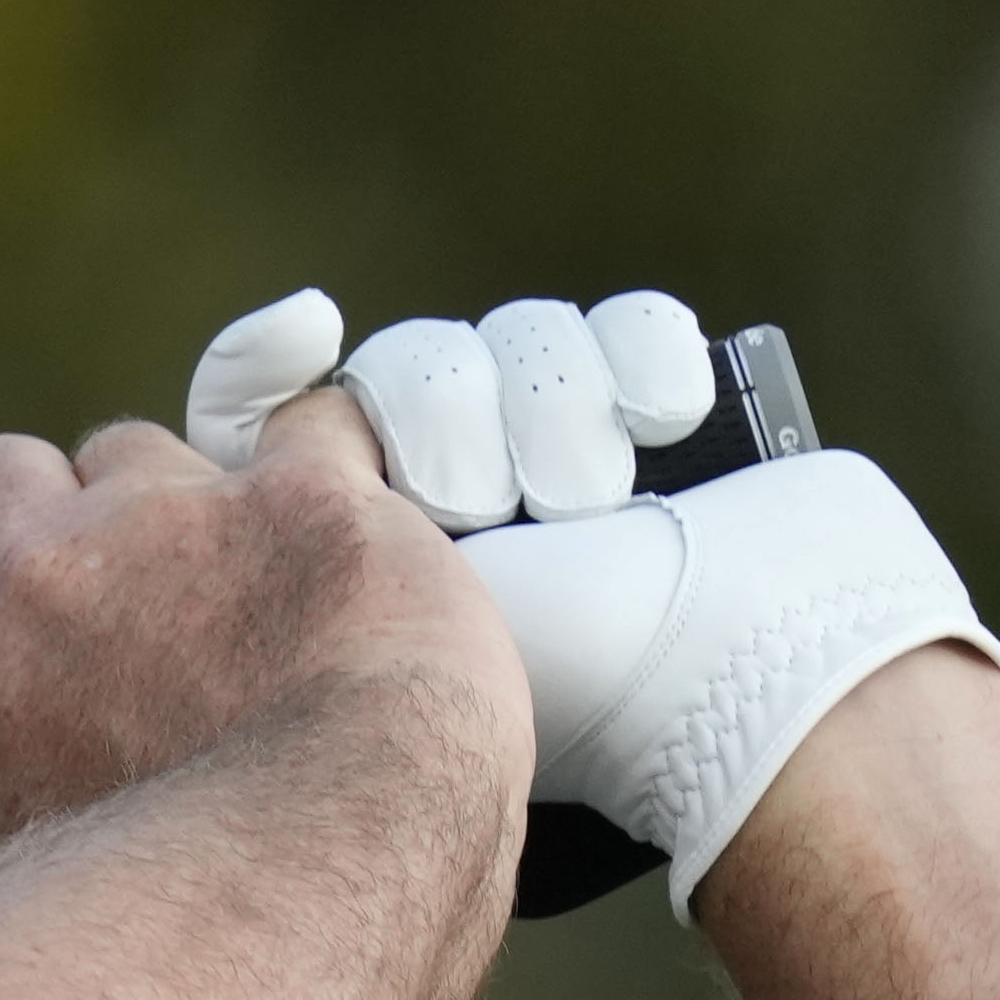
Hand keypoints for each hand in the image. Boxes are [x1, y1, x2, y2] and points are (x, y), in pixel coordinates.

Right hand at [0, 391, 523, 848]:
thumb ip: (27, 771)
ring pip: (142, 449)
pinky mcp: (294, 490)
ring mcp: (167, 518)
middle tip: (139, 590)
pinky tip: (363, 540)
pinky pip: (307, 427)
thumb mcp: (55, 860)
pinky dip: (330, 471)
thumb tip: (27, 763)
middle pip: (5, 475)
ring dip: (189, 495)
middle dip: (63, 512)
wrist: (344, 857)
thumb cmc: (213, 907)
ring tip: (271, 589)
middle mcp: (41, 577)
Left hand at [184, 284, 999, 898]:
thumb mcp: (387, 618)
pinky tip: (659, 417)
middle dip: (453, 414)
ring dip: (554, 400)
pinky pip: (619, 323)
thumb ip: (300, 529)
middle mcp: (453, 501)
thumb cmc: (570, 676)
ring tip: (591, 492)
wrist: (752, 672)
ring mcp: (562, 455)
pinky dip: (637, 357)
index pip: (273, 424)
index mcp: (368, 558)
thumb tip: (247, 424)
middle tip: (491, 499)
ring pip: (516, 339)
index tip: (304, 333)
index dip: (265, 369)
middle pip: (407, 365)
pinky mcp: (658, 414)